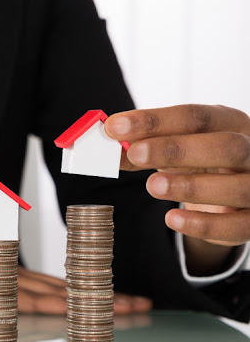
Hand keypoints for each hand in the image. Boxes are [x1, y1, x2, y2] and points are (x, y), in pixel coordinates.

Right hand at [0, 250, 150, 313]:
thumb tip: (20, 306)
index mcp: (10, 276)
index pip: (61, 285)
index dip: (93, 292)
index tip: (121, 300)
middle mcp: (10, 277)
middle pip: (68, 287)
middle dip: (106, 297)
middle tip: (142, 305)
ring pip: (56, 293)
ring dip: (92, 302)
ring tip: (125, 310)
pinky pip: (26, 301)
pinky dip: (53, 306)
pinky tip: (74, 312)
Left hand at [105, 105, 249, 273]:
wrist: (230, 193)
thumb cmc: (198, 161)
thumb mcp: (170, 148)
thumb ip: (138, 148)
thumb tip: (104, 150)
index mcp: (230, 122)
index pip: (196, 116)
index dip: (154, 120)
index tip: (115, 127)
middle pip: (225, 146)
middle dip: (177, 149)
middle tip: (135, 153)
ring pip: (237, 186)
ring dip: (191, 186)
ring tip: (152, 186)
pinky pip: (237, 225)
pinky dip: (204, 225)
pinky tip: (172, 219)